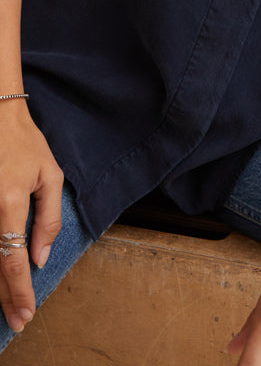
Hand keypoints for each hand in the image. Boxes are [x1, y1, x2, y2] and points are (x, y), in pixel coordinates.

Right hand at [0, 103, 63, 333]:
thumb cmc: (25, 144)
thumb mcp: (49, 175)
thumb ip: (48, 219)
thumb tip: (41, 258)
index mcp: (8, 203)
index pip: (13, 260)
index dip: (19, 291)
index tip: (27, 314)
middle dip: (6, 298)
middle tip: (19, 321)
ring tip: (8, 306)